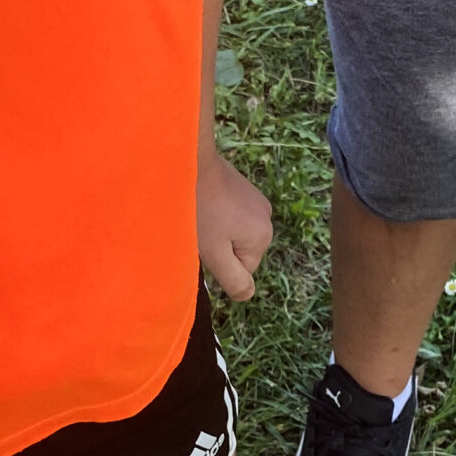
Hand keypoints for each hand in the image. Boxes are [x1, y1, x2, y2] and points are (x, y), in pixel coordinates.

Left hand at [198, 150, 272, 298]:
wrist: (189, 160)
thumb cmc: (200, 210)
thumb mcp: (215, 254)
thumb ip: (234, 280)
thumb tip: (247, 296)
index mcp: (263, 236)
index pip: (242, 270)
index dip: (219, 264)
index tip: (203, 246)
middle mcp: (266, 217)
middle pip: (239, 249)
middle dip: (218, 246)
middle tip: (199, 231)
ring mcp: (255, 199)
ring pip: (232, 231)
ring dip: (215, 229)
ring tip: (198, 215)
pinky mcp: (241, 185)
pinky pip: (228, 212)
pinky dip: (214, 212)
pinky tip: (200, 202)